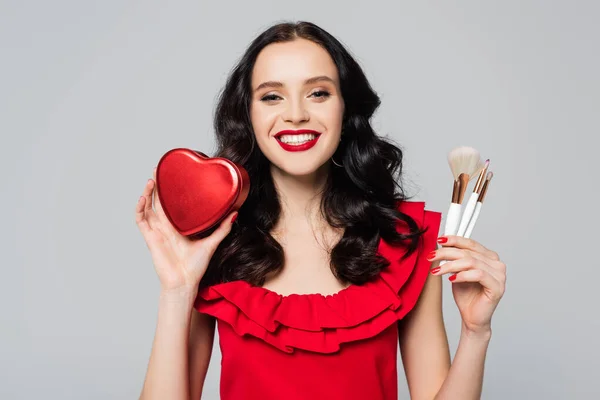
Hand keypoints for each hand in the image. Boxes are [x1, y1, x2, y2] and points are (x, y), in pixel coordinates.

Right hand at [135, 167, 236, 293]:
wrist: (185, 282)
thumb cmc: (195, 267)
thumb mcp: (212, 242)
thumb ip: (222, 228)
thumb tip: (235, 213)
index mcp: (178, 226)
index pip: (172, 203)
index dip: (170, 188)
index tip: (173, 173)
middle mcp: (166, 227)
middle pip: (158, 201)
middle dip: (157, 185)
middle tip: (159, 168)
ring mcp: (157, 232)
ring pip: (148, 207)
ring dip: (147, 193)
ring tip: (152, 180)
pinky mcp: (151, 239)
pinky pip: (141, 221)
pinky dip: (140, 209)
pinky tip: (143, 198)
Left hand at [427, 235, 505, 334]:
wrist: (472, 318)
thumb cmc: (466, 295)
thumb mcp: (457, 271)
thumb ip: (454, 258)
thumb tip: (441, 244)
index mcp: (489, 257)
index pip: (471, 243)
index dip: (455, 240)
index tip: (439, 240)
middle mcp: (497, 264)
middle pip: (468, 252)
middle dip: (447, 253)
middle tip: (431, 256)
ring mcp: (500, 276)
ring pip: (471, 262)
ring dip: (451, 265)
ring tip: (437, 271)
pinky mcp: (497, 287)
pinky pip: (478, 275)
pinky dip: (462, 275)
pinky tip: (451, 279)